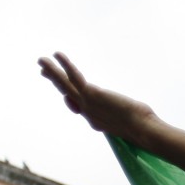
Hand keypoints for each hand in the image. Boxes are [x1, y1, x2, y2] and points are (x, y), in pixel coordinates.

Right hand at [38, 53, 154, 139]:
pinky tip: (57, 54)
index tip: (63, 91)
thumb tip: (135, 112)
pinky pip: (74, 77)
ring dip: (51, 72)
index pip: (78, 106)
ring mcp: (87, 104)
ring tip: (41, 60)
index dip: (68, 97)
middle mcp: (88, 113)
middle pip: (67, 94)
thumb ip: (126, 115)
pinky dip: (65, 65)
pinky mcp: (92, 94)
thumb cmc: (143, 126)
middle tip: (42, 71)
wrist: (142, 130)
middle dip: (54, 81)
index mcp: (96, 120)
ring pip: (65, 85)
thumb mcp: (131, 121)